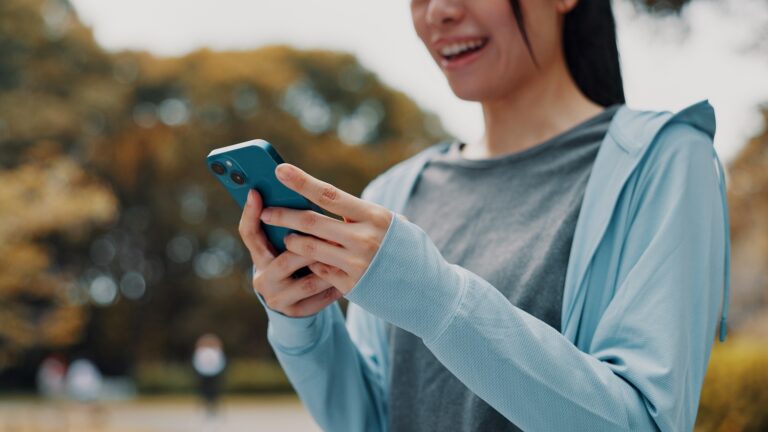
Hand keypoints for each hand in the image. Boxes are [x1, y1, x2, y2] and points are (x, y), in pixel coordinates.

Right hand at [239, 188, 343, 317]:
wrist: (296, 300)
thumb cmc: (296, 260)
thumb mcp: (286, 244)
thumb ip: (291, 226)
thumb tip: (301, 193)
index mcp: (259, 255)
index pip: (249, 233)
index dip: (250, 213)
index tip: (256, 191)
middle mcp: (263, 278)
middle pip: (285, 260)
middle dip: (312, 247)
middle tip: (335, 236)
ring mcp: (278, 298)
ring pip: (307, 282)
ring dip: (330, 269)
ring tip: (349, 257)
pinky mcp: (295, 312)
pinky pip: (319, 300)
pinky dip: (335, 287)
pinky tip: (351, 277)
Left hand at [258, 163, 394, 295]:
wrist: (429, 291)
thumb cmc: (407, 250)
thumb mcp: (392, 225)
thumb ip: (361, 216)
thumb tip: (325, 203)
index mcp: (375, 216)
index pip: (329, 194)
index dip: (301, 181)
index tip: (280, 170)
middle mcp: (364, 239)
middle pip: (312, 222)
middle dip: (284, 215)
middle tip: (267, 211)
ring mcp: (356, 264)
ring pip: (309, 248)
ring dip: (292, 241)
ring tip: (286, 237)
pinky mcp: (351, 285)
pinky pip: (320, 270)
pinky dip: (312, 263)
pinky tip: (310, 261)